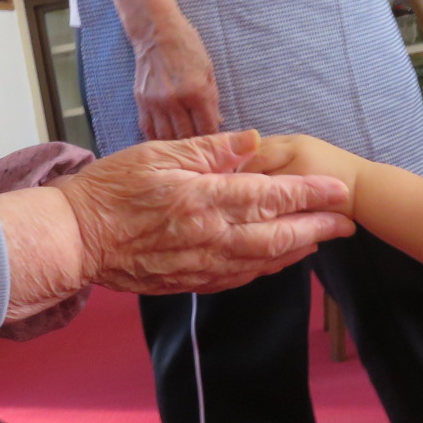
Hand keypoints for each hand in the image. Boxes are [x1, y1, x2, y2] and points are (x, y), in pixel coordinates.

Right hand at [54, 131, 352, 295]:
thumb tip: (252, 141)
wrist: (73, 239)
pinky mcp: (187, 280)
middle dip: (318, 228)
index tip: (340, 190)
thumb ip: (208, 149)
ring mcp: (200, 263)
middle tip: (348, 223)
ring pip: (262, 260)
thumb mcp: (156, 153)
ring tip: (323, 240)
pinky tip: (277, 261)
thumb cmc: (108, 190)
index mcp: (203, 198)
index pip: (270, 195)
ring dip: (297, 251)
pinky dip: (265, 269)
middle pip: (278, 234)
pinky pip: (237, 277)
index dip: (310, 194)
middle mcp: (208, 235)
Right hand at [133, 17, 219, 140]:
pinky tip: (165, 142)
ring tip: (184, 151)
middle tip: (202, 154)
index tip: (217, 148)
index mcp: (196, 92)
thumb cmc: (187, 47)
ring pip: (166, 138)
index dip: (214, 142)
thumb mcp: (208, 71)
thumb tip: (217, 123)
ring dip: (176, 146)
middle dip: (196, 147)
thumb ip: (212, 100)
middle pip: (187, 138)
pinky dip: (158, 138)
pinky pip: (148, 129)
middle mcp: (175, 100)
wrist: (157, 33)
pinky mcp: (141, 101)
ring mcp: (155, 102)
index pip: (208, 129)